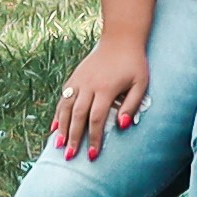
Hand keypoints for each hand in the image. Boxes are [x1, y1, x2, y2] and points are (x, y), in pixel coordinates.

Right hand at [47, 36, 150, 160]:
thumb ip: (133, 105)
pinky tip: (55, 127)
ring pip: (66, 107)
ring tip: (58, 146)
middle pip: (78, 116)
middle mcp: (89, 85)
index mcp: (106, 88)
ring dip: (62, 128)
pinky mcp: (74, 77)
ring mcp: (79, 81)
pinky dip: (58, 113)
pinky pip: (64, 98)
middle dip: (74, 138)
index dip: (94, 138)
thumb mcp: (141, 83)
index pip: (97, 118)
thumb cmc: (134, 64)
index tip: (93, 155)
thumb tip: (122, 126)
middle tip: (70, 157)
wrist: (120, 38)